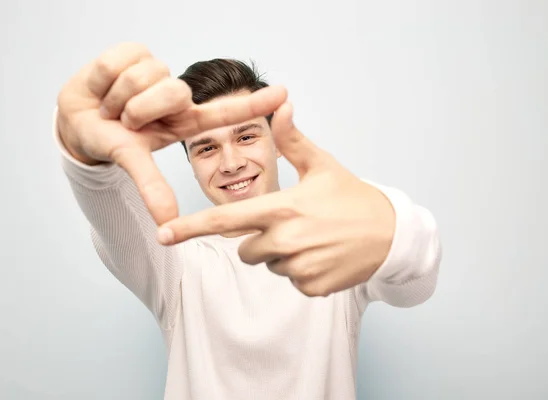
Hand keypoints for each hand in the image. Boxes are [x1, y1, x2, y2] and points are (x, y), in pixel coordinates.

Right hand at [56, 42, 286, 224]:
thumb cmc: (112, 141)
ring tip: (112, 107)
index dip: (255, 104)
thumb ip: (151, 187)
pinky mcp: (135, 53)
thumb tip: (165, 222)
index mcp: (185, 121)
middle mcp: (177, 96)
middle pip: (175, 90)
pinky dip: (104, 77)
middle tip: (125, 121)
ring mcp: (158, 73)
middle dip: (140, 109)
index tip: (285, 95)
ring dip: (118, 96)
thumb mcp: (133, 161)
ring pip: (147, 74)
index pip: (226, 112)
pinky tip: (103, 87)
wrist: (77, 120)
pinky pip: (121, 60)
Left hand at [157, 103, 395, 296]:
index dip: (190, 227)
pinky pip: (291, 280)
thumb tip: (281, 106)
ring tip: (314, 239)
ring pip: (269, 264)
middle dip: (261, 239)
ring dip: (283, 254)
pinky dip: (302, 271)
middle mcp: (285, 240)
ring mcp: (299, 266)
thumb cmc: (353, 197)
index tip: (164, 234)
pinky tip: (324, 255)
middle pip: (246, 248)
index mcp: (282, 208)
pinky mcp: (312, 287)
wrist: (391, 234)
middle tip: (295, 225)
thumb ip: (293, 140)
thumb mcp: (322, 165)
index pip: (226, 220)